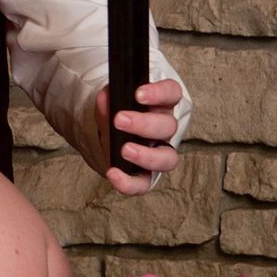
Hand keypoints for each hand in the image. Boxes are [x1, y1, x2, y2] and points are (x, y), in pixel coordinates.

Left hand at [95, 78, 184, 195]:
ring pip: (168, 158)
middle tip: (119, 119)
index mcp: (160, 105)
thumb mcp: (111, 104)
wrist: (108, 136)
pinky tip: (113, 173)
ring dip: (147, 155)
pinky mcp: (145, 176)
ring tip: (125, 150)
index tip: (138, 94)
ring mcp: (159, 154)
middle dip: (144, 124)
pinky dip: (129, 182)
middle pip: (168, 126)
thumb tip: (105, 99)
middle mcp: (164, 129)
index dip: (160, 93)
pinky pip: (144, 183)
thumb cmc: (117, 114)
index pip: (171, 93)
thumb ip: (108, 101)